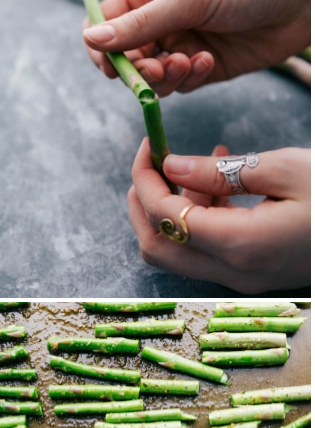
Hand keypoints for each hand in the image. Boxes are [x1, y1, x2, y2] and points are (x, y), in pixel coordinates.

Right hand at [83, 0, 310, 95]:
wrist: (307, 0)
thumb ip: (139, 24)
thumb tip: (90, 38)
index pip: (107, 22)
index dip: (102, 46)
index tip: (111, 65)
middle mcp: (162, 19)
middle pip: (125, 55)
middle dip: (137, 67)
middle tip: (158, 68)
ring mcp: (180, 44)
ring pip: (149, 75)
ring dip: (163, 76)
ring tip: (188, 64)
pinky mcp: (200, 67)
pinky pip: (177, 84)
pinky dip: (187, 79)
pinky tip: (208, 62)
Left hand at [127, 139, 310, 292]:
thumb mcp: (285, 169)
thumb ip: (220, 172)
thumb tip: (170, 166)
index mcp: (240, 245)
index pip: (164, 217)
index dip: (145, 181)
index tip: (148, 148)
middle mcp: (232, 271)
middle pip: (156, 246)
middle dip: (141, 203)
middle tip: (150, 164)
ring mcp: (239, 279)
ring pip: (175, 252)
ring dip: (170, 209)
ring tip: (196, 166)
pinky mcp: (248, 274)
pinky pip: (204, 250)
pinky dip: (197, 218)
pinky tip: (220, 183)